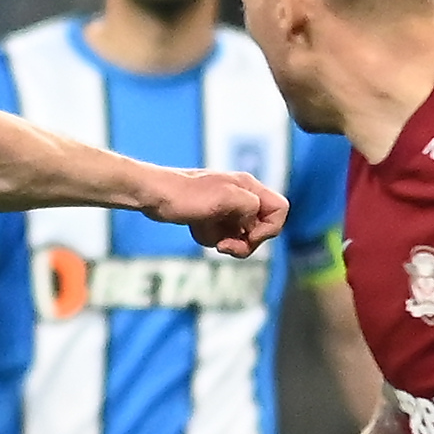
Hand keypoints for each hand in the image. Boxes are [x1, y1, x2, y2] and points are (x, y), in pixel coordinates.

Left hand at [145, 168, 286, 256]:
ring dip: (225, 241)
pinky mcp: (212, 218)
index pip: (279, 210)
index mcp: (248, 188)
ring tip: (205, 231)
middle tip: (223, 246)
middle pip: (261, 228)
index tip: (248, 236)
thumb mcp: (224, 198)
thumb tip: (254, 221)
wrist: (154, 195)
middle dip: (244, 242)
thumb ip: (249, 206)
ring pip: (241, 236)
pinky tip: (196, 228)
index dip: (269, 229)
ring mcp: (227, 208)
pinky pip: (222, 237)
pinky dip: (211, 237)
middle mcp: (241, 197)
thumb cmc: (185, 195)